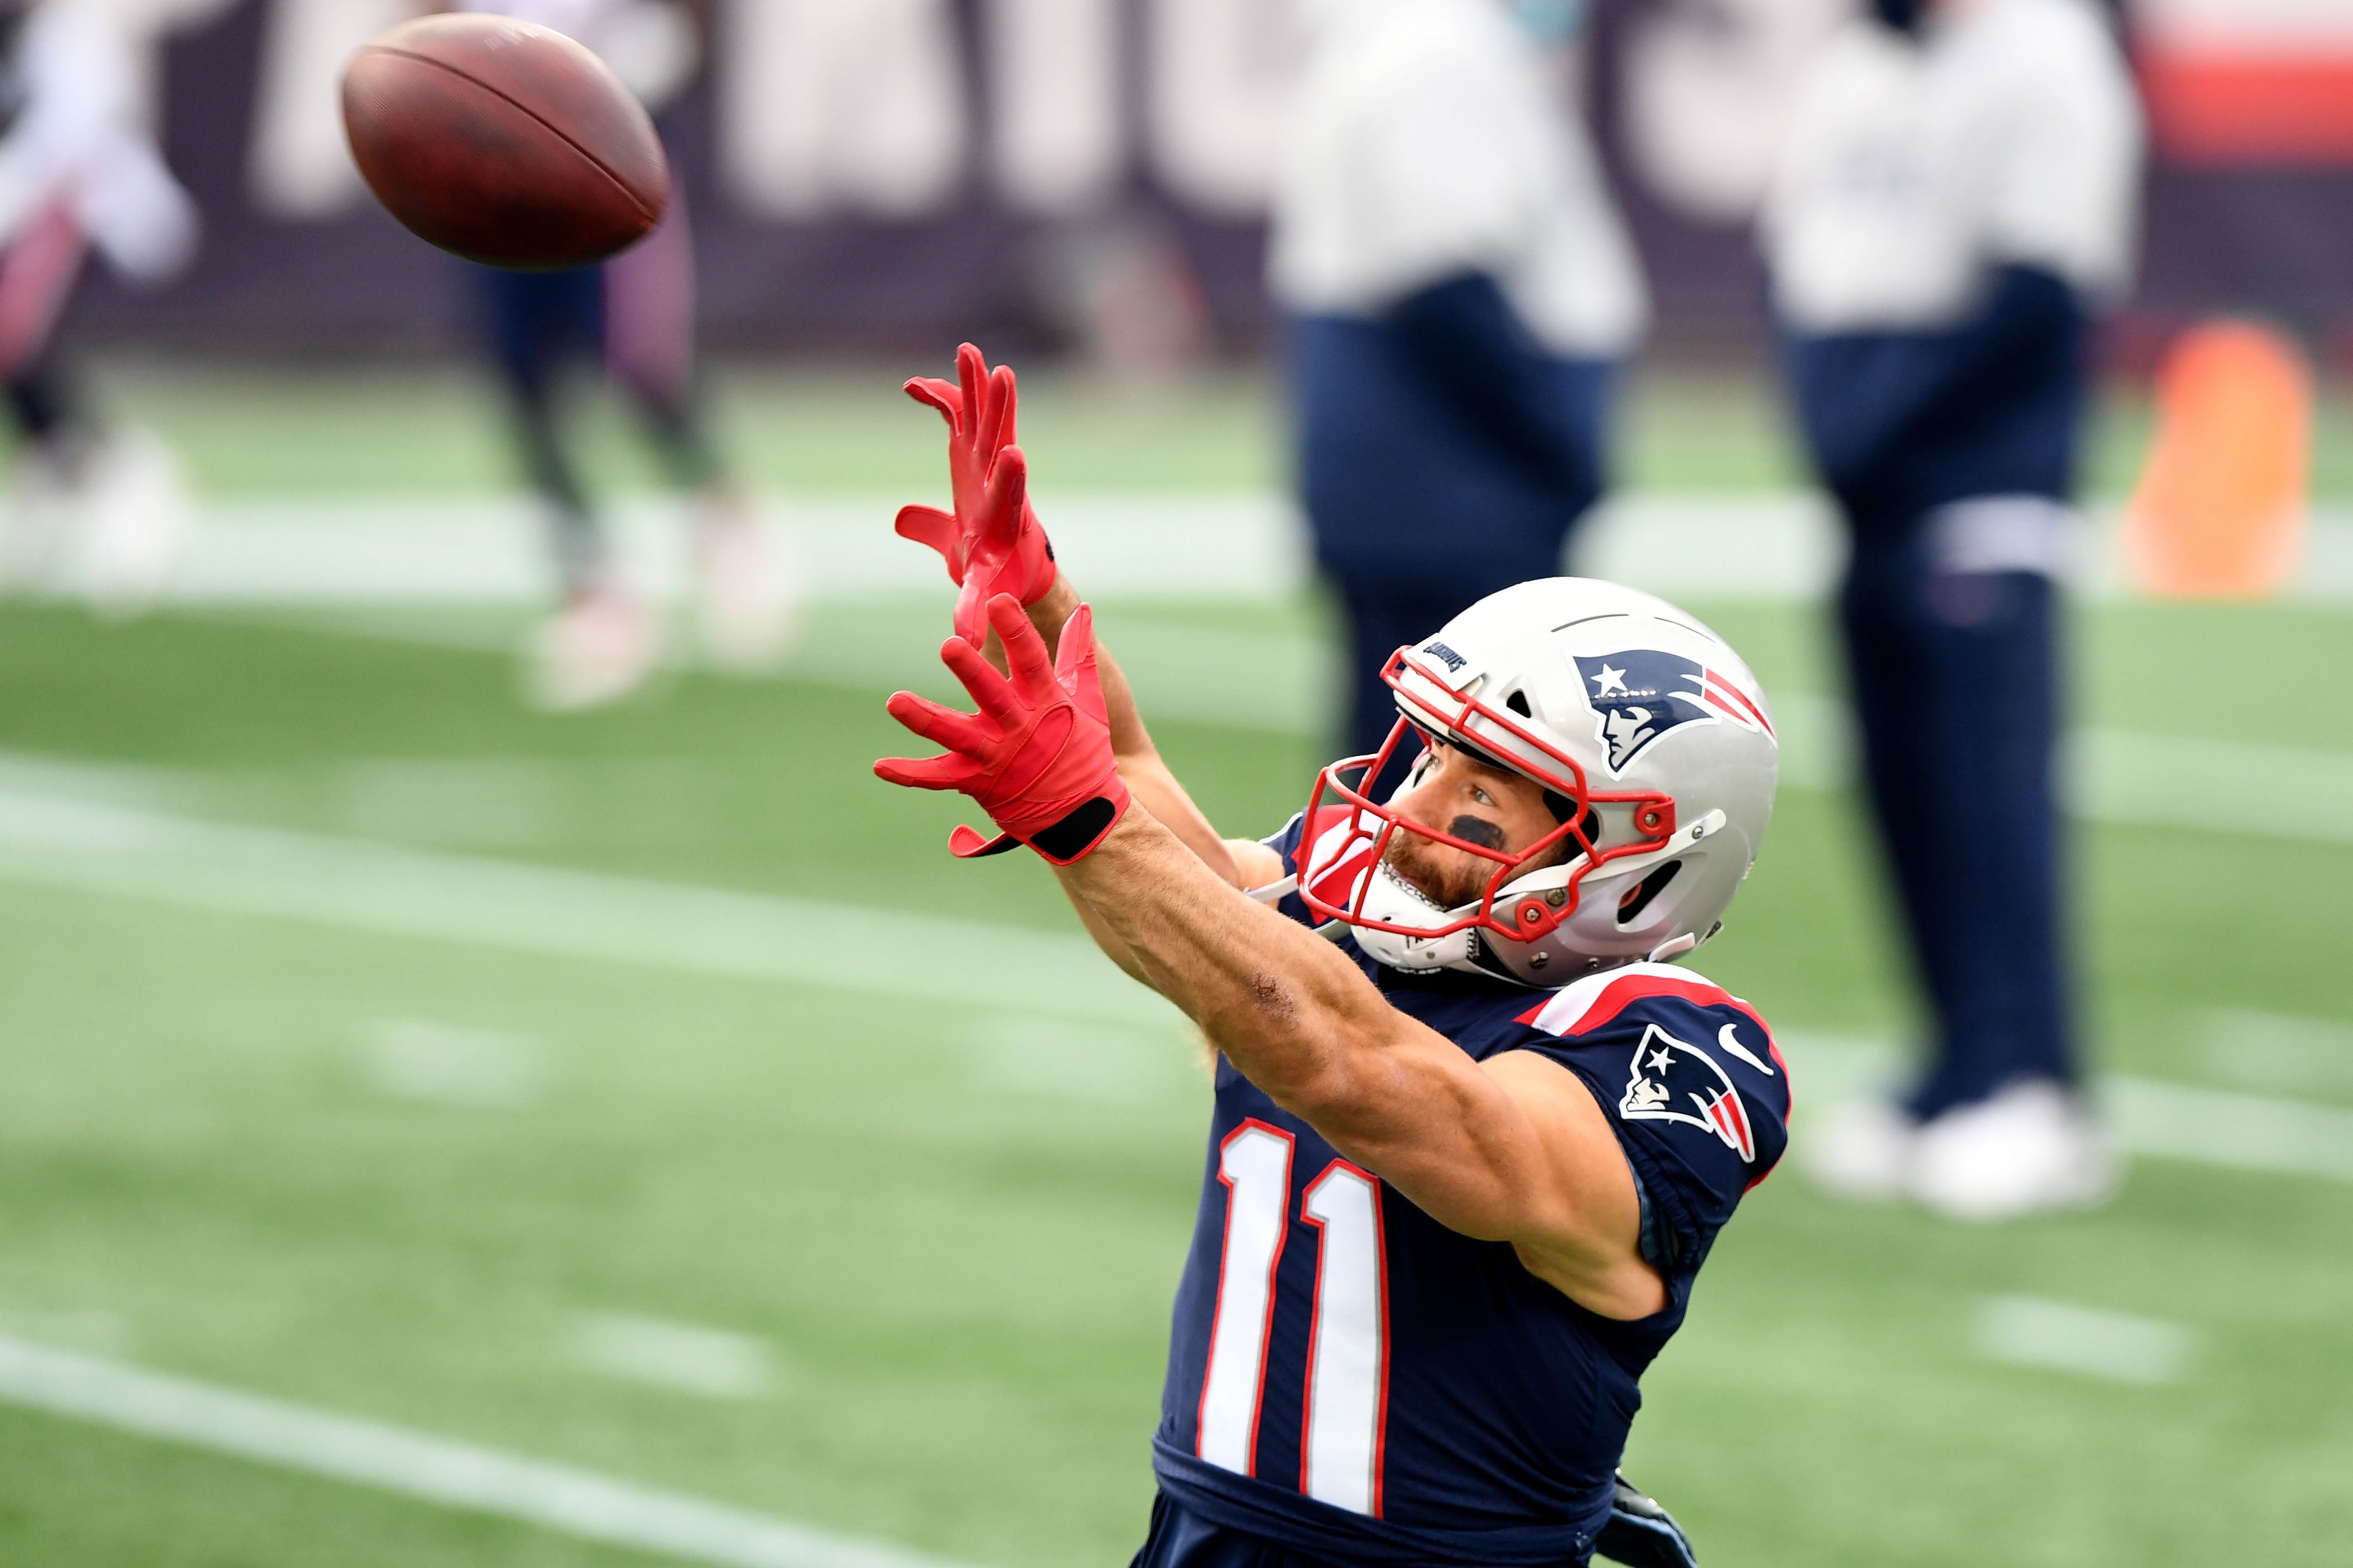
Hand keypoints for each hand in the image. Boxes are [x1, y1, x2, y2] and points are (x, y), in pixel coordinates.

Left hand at [875, 592, 1129, 864]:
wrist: (1082, 814)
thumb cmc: (1083, 750)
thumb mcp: (1088, 701)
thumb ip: (1077, 655)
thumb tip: (1083, 610)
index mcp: (1047, 703)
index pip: (1031, 660)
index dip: (1016, 631)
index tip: (999, 601)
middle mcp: (1019, 727)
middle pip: (992, 695)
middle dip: (971, 671)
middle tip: (949, 646)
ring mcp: (997, 756)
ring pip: (956, 735)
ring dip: (924, 719)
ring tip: (895, 701)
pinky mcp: (978, 783)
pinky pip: (939, 778)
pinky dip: (909, 774)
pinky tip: (880, 766)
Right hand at [894, 342, 1055, 645]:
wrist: (1006, 556)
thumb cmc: (998, 574)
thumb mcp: (983, 591)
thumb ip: (975, 610)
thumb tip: (962, 641)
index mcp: (1003, 515)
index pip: (1010, 492)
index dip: (1010, 475)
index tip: (1014, 453)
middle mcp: (999, 480)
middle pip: (1000, 440)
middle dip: (999, 412)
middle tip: (1003, 377)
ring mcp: (984, 460)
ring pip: (981, 418)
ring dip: (974, 386)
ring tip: (969, 351)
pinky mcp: (969, 451)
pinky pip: (956, 419)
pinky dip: (940, 401)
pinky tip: (914, 386)